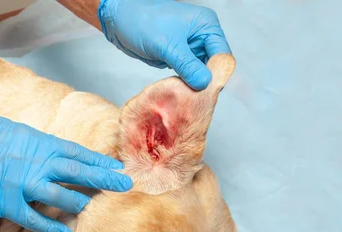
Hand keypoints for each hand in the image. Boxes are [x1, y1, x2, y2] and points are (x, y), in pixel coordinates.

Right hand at [0, 112, 132, 231]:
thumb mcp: (12, 130)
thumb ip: (36, 144)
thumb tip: (54, 153)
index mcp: (37, 141)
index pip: (76, 153)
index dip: (98, 161)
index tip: (117, 167)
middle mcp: (34, 161)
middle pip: (77, 173)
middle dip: (103, 179)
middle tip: (125, 185)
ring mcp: (21, 183)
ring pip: (61, 197)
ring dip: (78, 203)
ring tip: (89, 208)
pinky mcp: (5, 203)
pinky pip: (35, 218)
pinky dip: (52, 225)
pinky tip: (65, 231)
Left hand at [98, 0, 230, 89]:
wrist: (119, 20)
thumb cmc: (142, 23)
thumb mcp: (167, 45)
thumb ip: (187, 65)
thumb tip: (205, 83)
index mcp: (206, 25)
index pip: (222, 54)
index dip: (216, 74)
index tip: (205, 93)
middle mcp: (201, 36)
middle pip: (213, 65)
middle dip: (205, 82)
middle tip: (195, 101)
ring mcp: (189, 47)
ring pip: (200, 72)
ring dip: (194, 85)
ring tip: (186, 99)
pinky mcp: (177, 57)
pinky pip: (187, 74)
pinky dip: (184, 84)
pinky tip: (179, 94)